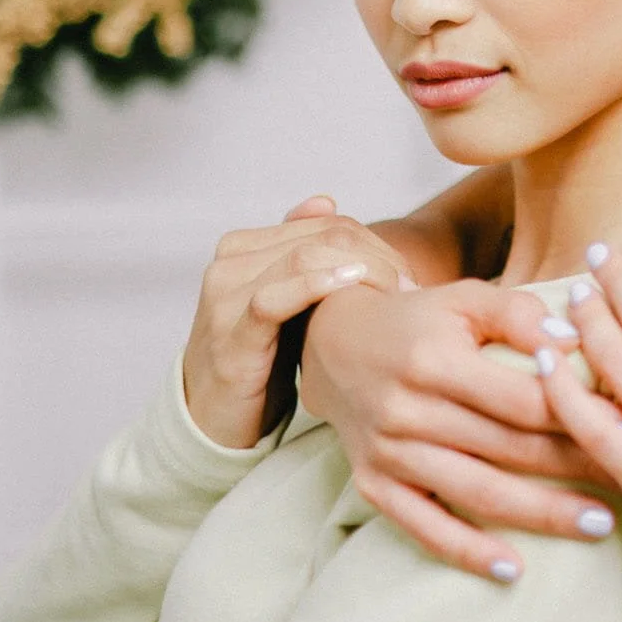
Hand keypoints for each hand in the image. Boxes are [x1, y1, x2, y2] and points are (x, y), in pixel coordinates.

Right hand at [181, 196, 410, 450]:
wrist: (212, 419)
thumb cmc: (259, 361)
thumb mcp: (286, 303)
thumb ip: (304, 256)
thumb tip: (326, 202)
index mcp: (244, 245)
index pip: (327, 224)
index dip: (375, 244)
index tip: (407, 276)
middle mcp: (230, 260)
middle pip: (322, 236)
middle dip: (376, 258)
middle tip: (409, 288)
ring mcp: (225, 294)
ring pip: (304, 257)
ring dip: (361, 272)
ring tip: (393, 297)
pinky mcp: (229, 331)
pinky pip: (275, 298)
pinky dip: (318, 287)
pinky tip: (351, 290)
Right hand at [299, 277, 619, 580]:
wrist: (334, 345)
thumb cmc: (418, 321)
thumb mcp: (465, 298)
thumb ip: (520, 315)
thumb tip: (574, 341)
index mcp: (436, 362)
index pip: (522, 398)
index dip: (579, 414)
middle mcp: (409, 411)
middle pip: (510, 448)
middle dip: (577, 466)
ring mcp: (390, 454)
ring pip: (478, 493)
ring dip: (542, 514)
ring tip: (600, 525)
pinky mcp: (375, 485)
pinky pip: (425, 528)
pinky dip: (468, 552)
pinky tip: (513, 570)